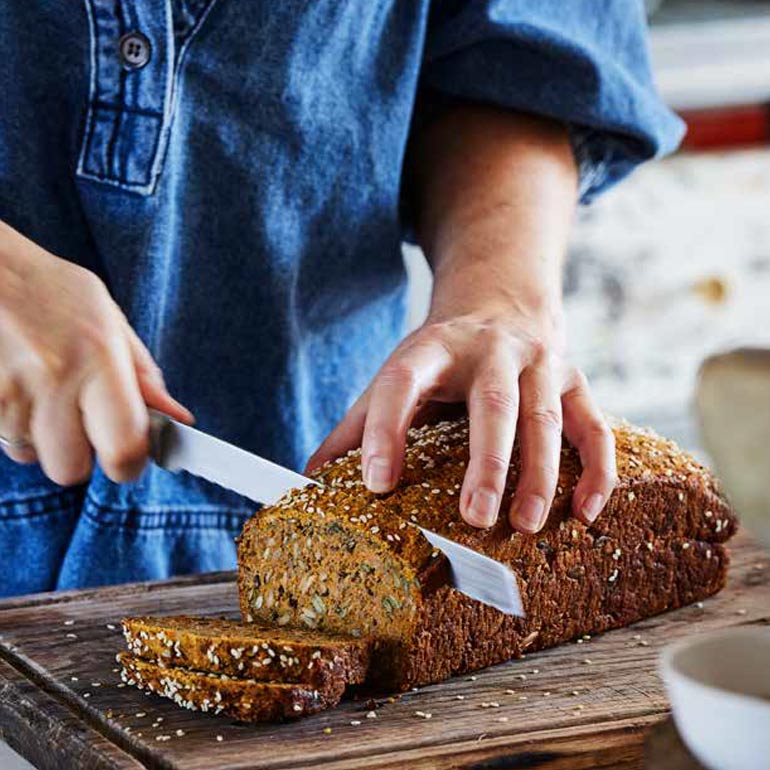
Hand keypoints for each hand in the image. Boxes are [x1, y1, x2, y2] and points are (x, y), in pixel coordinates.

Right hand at [0, 221, 192, 484]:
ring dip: (42, 438)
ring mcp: (6, 394)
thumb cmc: (48, 288)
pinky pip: (2, 441)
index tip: (129, 454)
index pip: (123, 449)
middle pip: (70, 470)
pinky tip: (17, 388)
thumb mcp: (108, 320)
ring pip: (31, 456)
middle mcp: (52, 382)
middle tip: (81, 419)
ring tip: (42, 392)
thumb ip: (143, 376)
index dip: (129, 463)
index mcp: (97, 360)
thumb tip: (177, 419)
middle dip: (80, 454)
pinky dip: (14, 425)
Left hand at [307, 103, 616, 531]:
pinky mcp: (575, 381)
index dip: (388, 430)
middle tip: (474, 518)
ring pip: (546, 418)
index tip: (377, 484)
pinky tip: (584, 513)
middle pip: (493, 404)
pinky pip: (594, 427)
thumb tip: (310, 477)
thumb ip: (360, 424)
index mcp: (432, 347)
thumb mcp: (398, 374)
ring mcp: (539, 363)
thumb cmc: (441, 356)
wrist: (502, 301)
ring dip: (540, 475)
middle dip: (487, 462)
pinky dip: (596, 471)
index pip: (404, 383)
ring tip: (524, 525)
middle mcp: (490, 350)